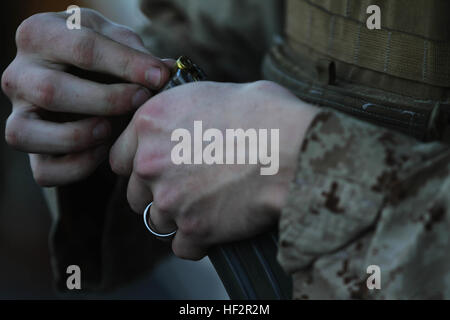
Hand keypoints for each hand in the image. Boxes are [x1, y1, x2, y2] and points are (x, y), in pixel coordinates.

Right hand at [1, 9, 171, 185]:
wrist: (76, 72)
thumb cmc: (98, 54)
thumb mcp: (115, 40)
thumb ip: (136, 54)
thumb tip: (167, 74)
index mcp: (40, 35)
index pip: (82, 48)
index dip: (126, 64)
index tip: (159, 77)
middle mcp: (18, 74)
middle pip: (50, 91)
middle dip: (106, 100)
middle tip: (140, 101)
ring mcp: (17, 113)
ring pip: (26, 134)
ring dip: (78, 137)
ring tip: (110, 129)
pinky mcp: (31, 147)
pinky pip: (44, 171)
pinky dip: (77, 167)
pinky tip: (103, 150)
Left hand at [109, 81, 317, 259]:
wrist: (294, 148)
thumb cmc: (264, 114)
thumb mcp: (217, 93)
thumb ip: (186, 110)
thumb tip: (189, 116)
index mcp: (150, 123)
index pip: (119, 157)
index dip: (138, 164)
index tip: (156, 169)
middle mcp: (150, 162)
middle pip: (136, 192)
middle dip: (157, 192)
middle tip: (188, 187)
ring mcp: (170, 199)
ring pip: (159, 220)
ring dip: (179, 216)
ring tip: (209, 204)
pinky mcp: (194, 229)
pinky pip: (183, 246)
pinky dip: (197, 240)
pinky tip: (217, 225)